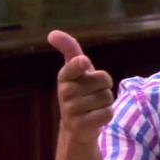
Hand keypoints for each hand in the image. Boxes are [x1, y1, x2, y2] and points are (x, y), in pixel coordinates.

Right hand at [48, 30, 113, 144]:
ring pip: (107, 97)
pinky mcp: (80, 125)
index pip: (76, 64)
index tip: (84, 63)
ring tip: (93, 107)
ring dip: (106, 102)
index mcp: (64, 76)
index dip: (82, 63)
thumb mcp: (76, 70)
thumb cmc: (80, 91)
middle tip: (93, 94)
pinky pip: (107, 113)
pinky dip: (107, 115)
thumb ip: (69, 49)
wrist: (77, 126)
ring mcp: (71, 110)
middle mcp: (65, 92)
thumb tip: (52, 33)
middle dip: (105, 86)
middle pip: (104, 79)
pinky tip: (95, 118)